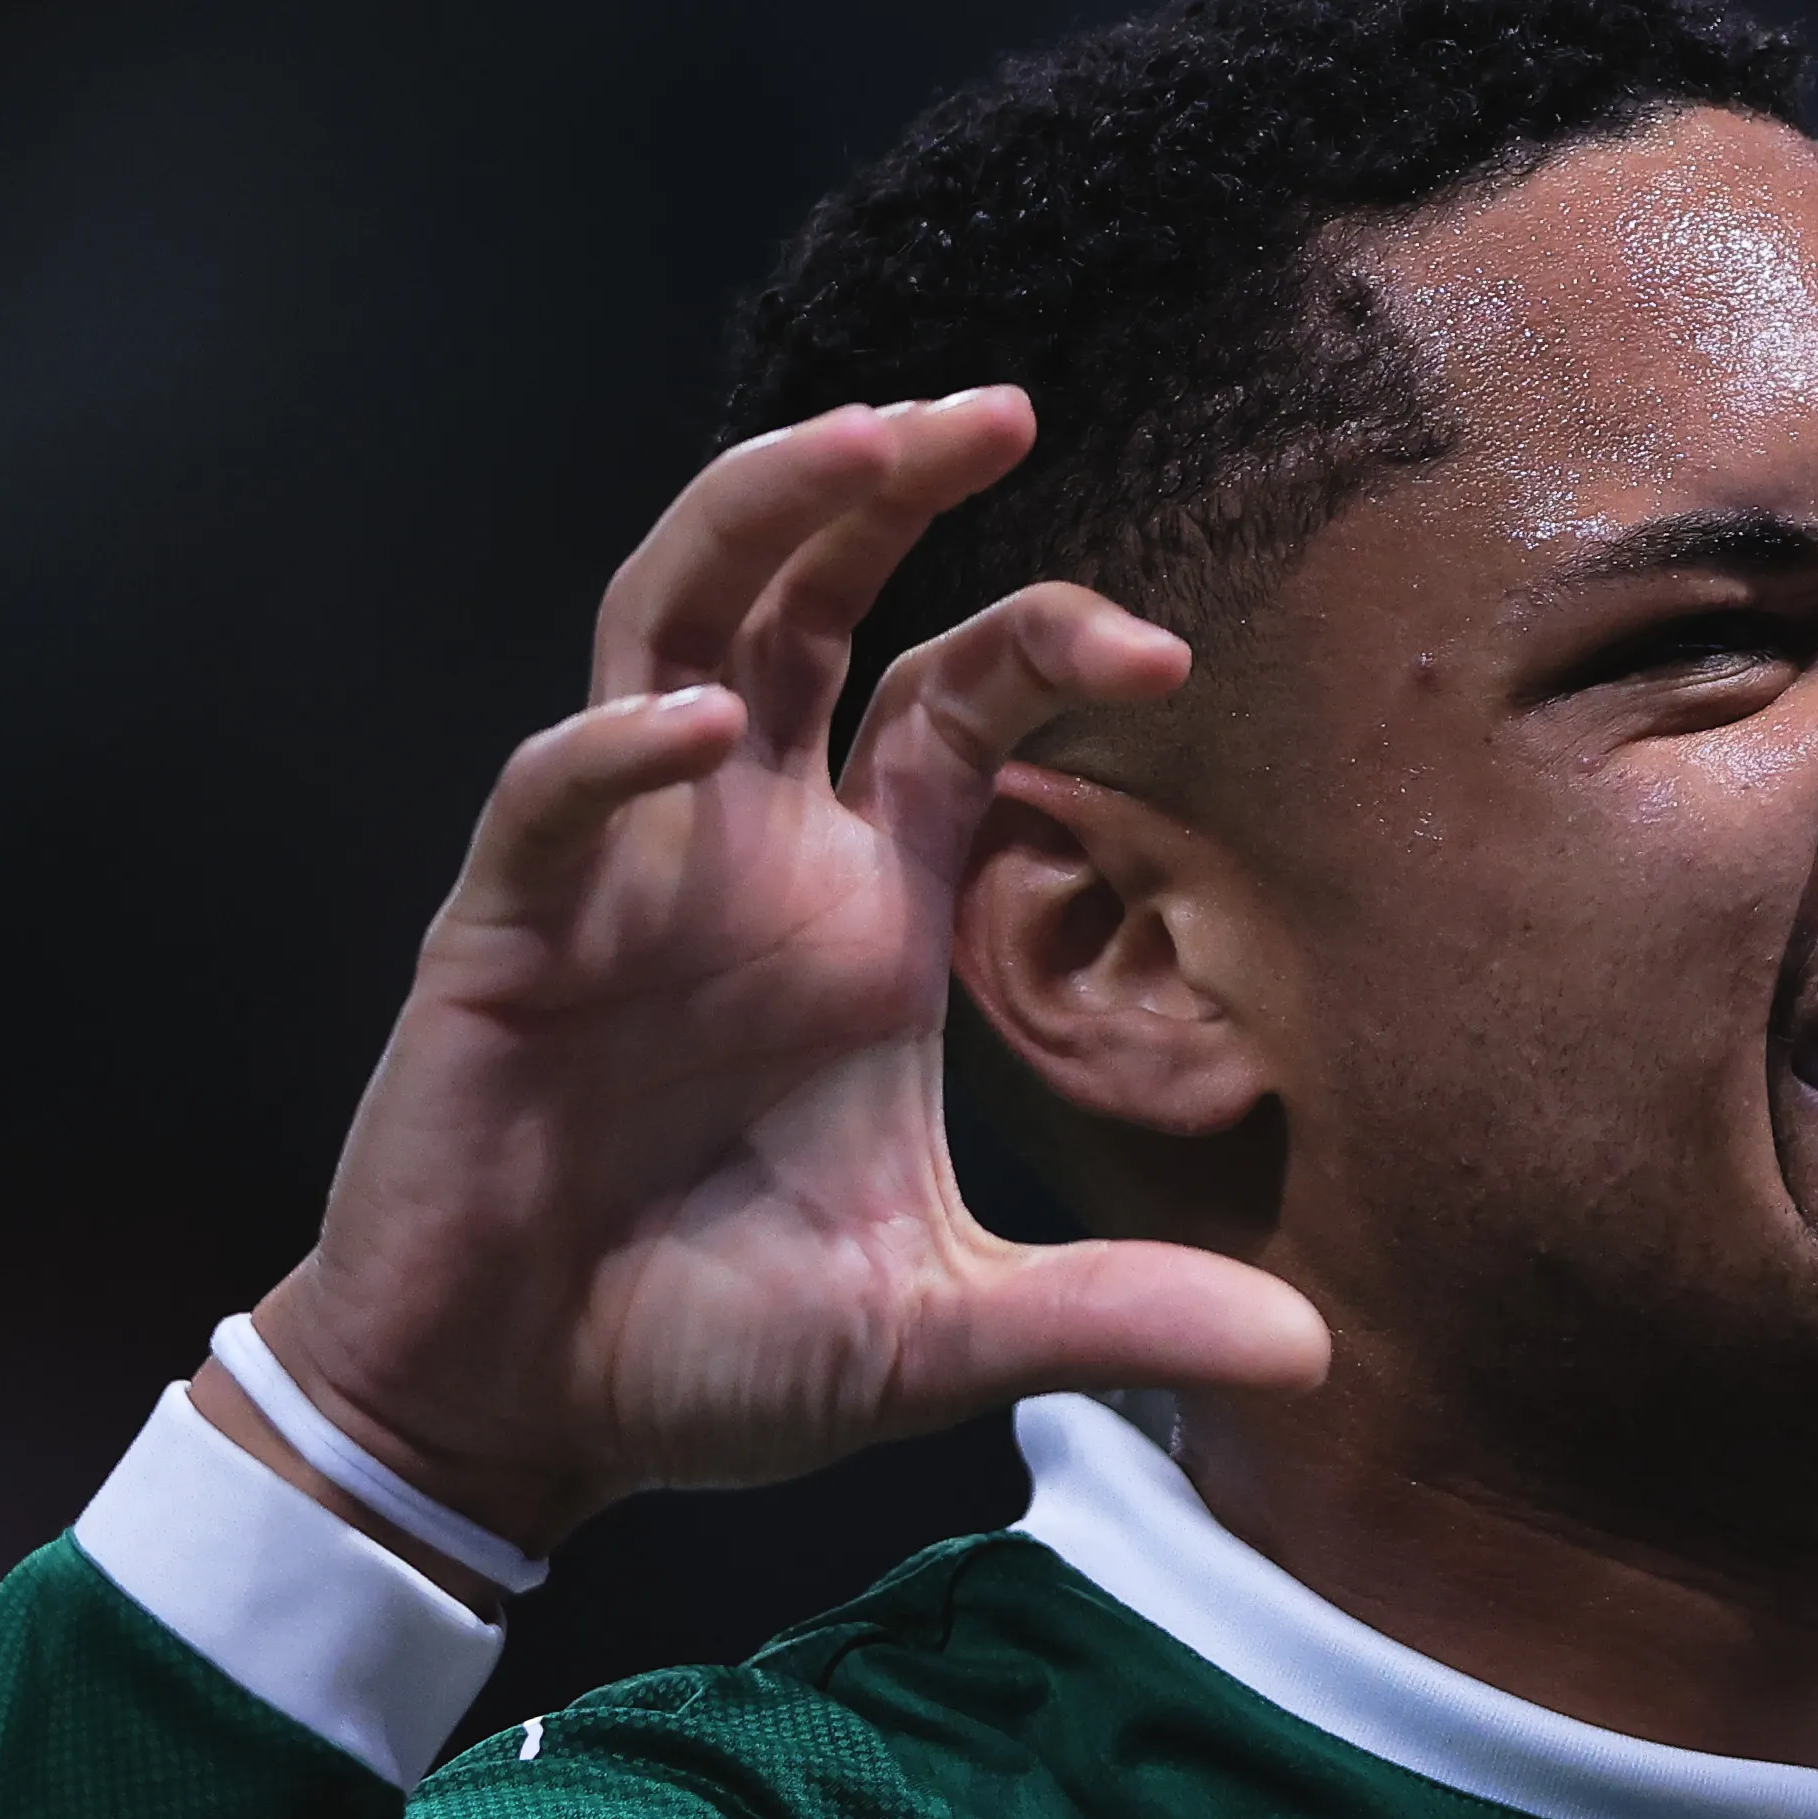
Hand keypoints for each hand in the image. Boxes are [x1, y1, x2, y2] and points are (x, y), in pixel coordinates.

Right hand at [232, 392, 1325, 1559]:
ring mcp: (621, 877)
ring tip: (857, 447)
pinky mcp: (505, 938)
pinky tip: (697, 726)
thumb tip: (1311, 1354)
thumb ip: (1114, 1320)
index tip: (1164, 648)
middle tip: (997, 404)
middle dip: (887, 487)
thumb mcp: (941, 1336)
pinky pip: (554, 801)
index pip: (956, 699)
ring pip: (672, 628)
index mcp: (860, 908)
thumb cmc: (706, 1347)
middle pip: (808, 600)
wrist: (516, 1413)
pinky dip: (619, 751)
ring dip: (757, 526)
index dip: (1046, 637)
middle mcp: (744, 854)